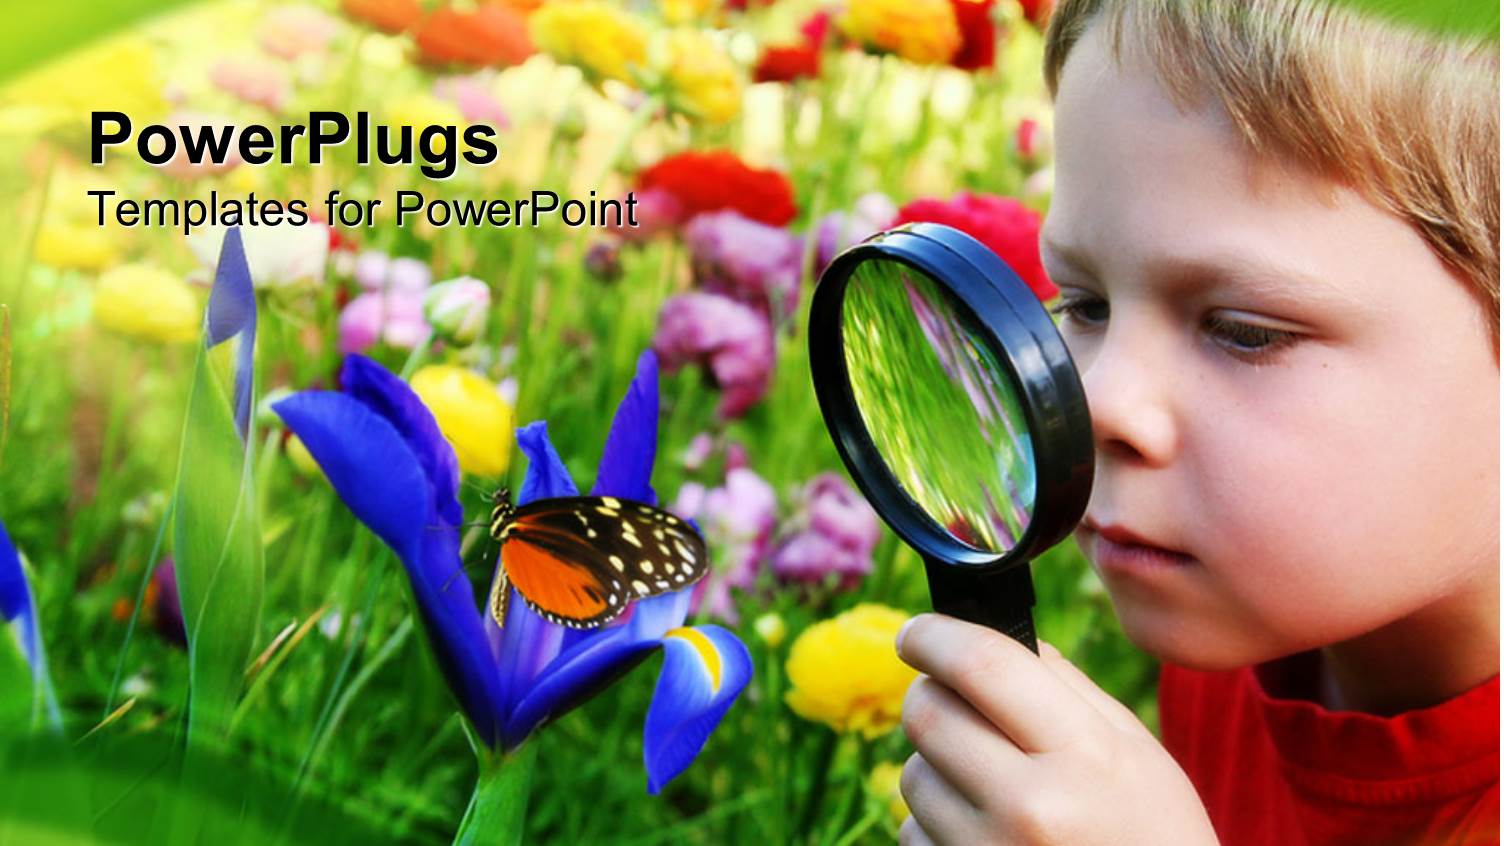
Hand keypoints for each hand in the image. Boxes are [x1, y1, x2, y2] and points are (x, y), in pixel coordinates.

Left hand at [895, 614, 1217, 844]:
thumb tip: (988, 633)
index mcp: (1083, 757)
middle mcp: (1029, 808)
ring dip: (938, 764)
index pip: (982, 665)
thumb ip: (1064, 686)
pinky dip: (937, 822)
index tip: (918, 633)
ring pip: (913, 773)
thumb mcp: (1134, 751)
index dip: (935, 635)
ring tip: (993, 785)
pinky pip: (912, 830)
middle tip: (955, 700)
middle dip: (931, 694)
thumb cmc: (1152, 832)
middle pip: (928, 713)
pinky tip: (988, 832)